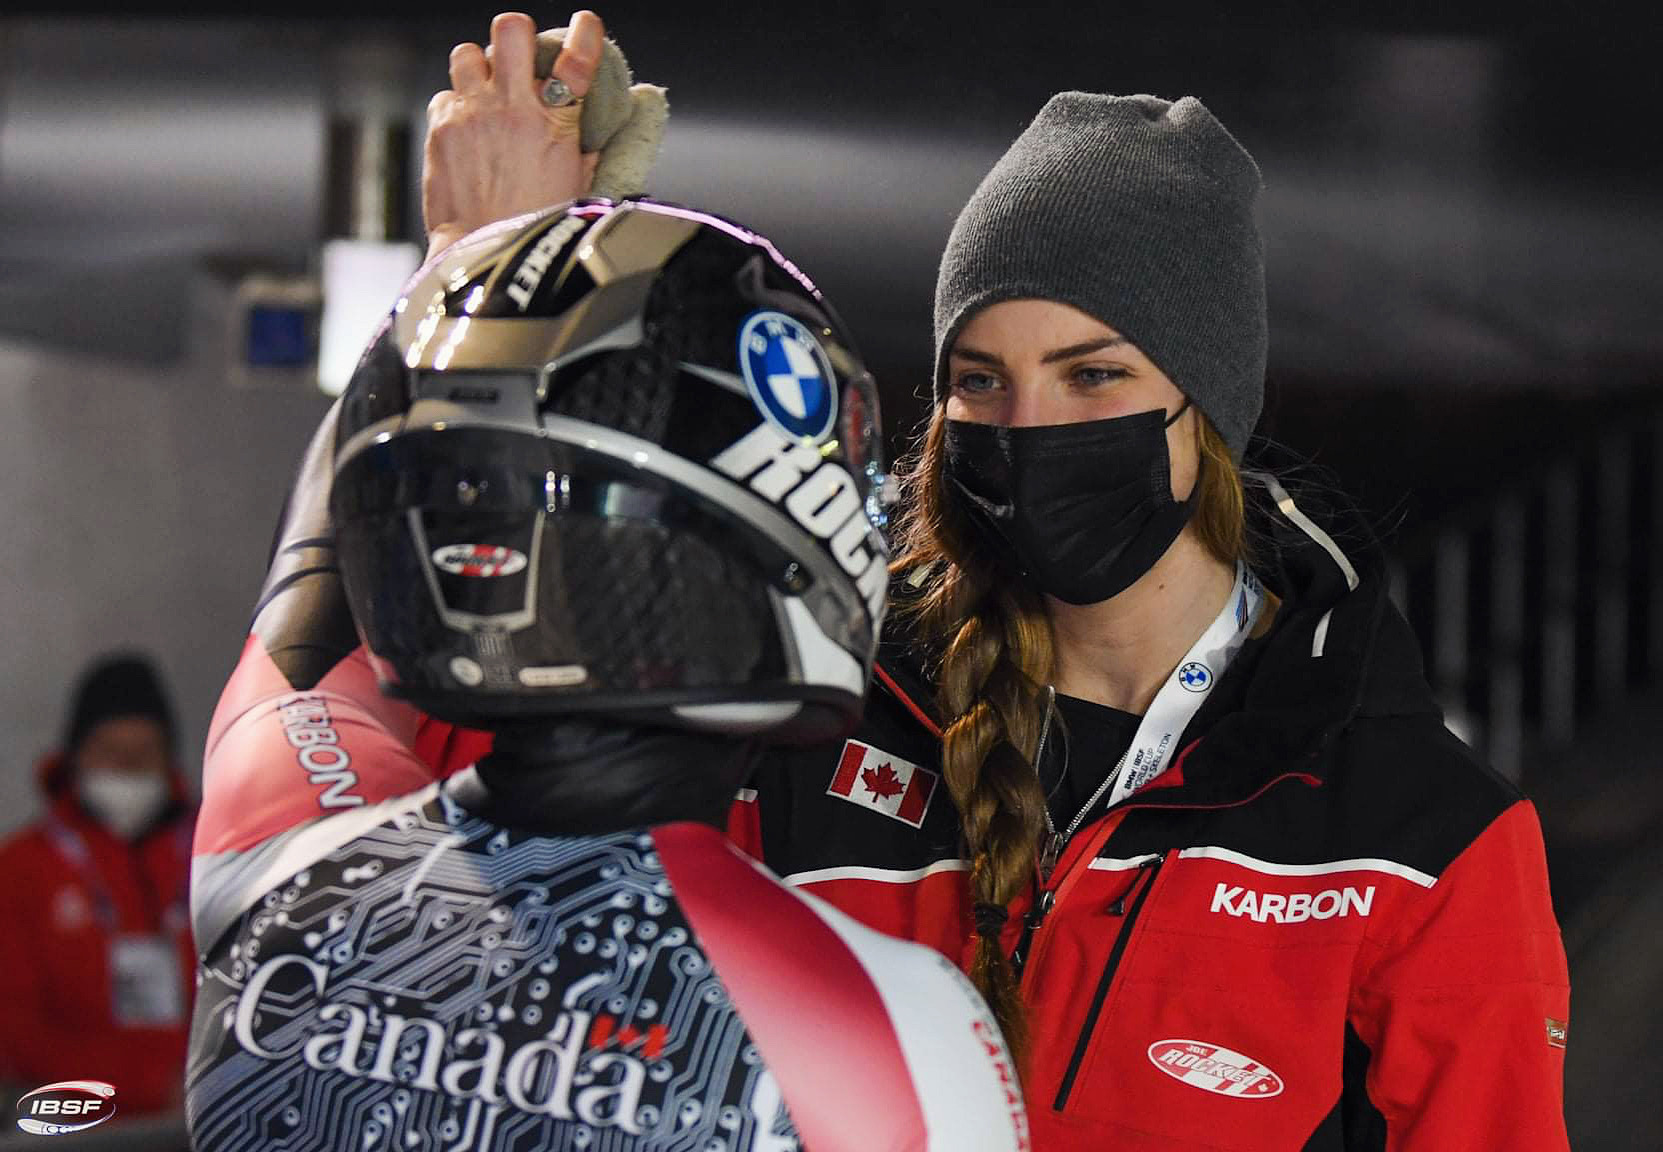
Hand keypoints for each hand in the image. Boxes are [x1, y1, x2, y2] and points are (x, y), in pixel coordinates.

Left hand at [422, 10, 604, 260]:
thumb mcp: (576, 187)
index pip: (576, 61)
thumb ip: (586, 148)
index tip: (587, 24)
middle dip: (516, 34)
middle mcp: (512, 110)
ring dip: (477, 68)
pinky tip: (465, 130)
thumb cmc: (535, 227)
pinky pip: (445, 94)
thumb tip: (600, 128)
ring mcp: (472, 114)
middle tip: (518, 55)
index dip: (585, 34)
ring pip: (466, 52)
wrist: (483, 255)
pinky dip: (455, 106)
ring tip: (484, 91)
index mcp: (556, 125)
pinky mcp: (441, 128)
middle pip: (510, 30)